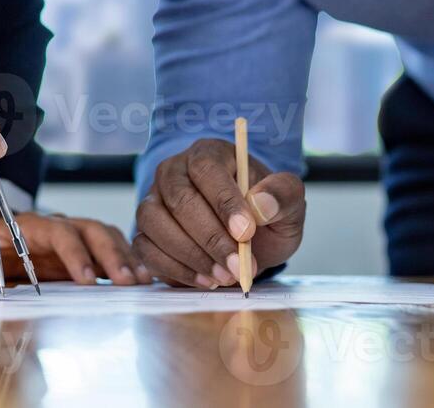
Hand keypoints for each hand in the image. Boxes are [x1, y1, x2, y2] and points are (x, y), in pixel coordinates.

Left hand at [0, 212, 150, 285]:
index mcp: (30, 225)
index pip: (59, 232)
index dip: (73, 252)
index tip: (84, 278)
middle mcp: (58, 225)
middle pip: (92, 231)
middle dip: (110, 255)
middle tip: (125, 282)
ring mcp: (74, 235)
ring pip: (108, 237)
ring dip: (126, 257)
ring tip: (141, 282)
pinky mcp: (85, 248)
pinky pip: (114, 248)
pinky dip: (130, 260)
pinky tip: (145, 279)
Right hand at [134, 137, 304, 288]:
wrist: (249, 239)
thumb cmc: (265, 214)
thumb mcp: (288, 203)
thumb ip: (283, 195)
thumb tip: (261, 203)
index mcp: (208, 154)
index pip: (207, 170)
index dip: (224, 202)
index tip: (246, 232)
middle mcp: (174, 172)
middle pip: (180, 199)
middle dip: (211, 239)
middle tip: (239, 268)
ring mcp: (154, 200)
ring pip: (155, 222)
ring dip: (191, 255)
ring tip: (225, 277)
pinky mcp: (145, 232)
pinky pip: (145, 248)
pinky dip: (174, 268)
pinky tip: (205, 280)